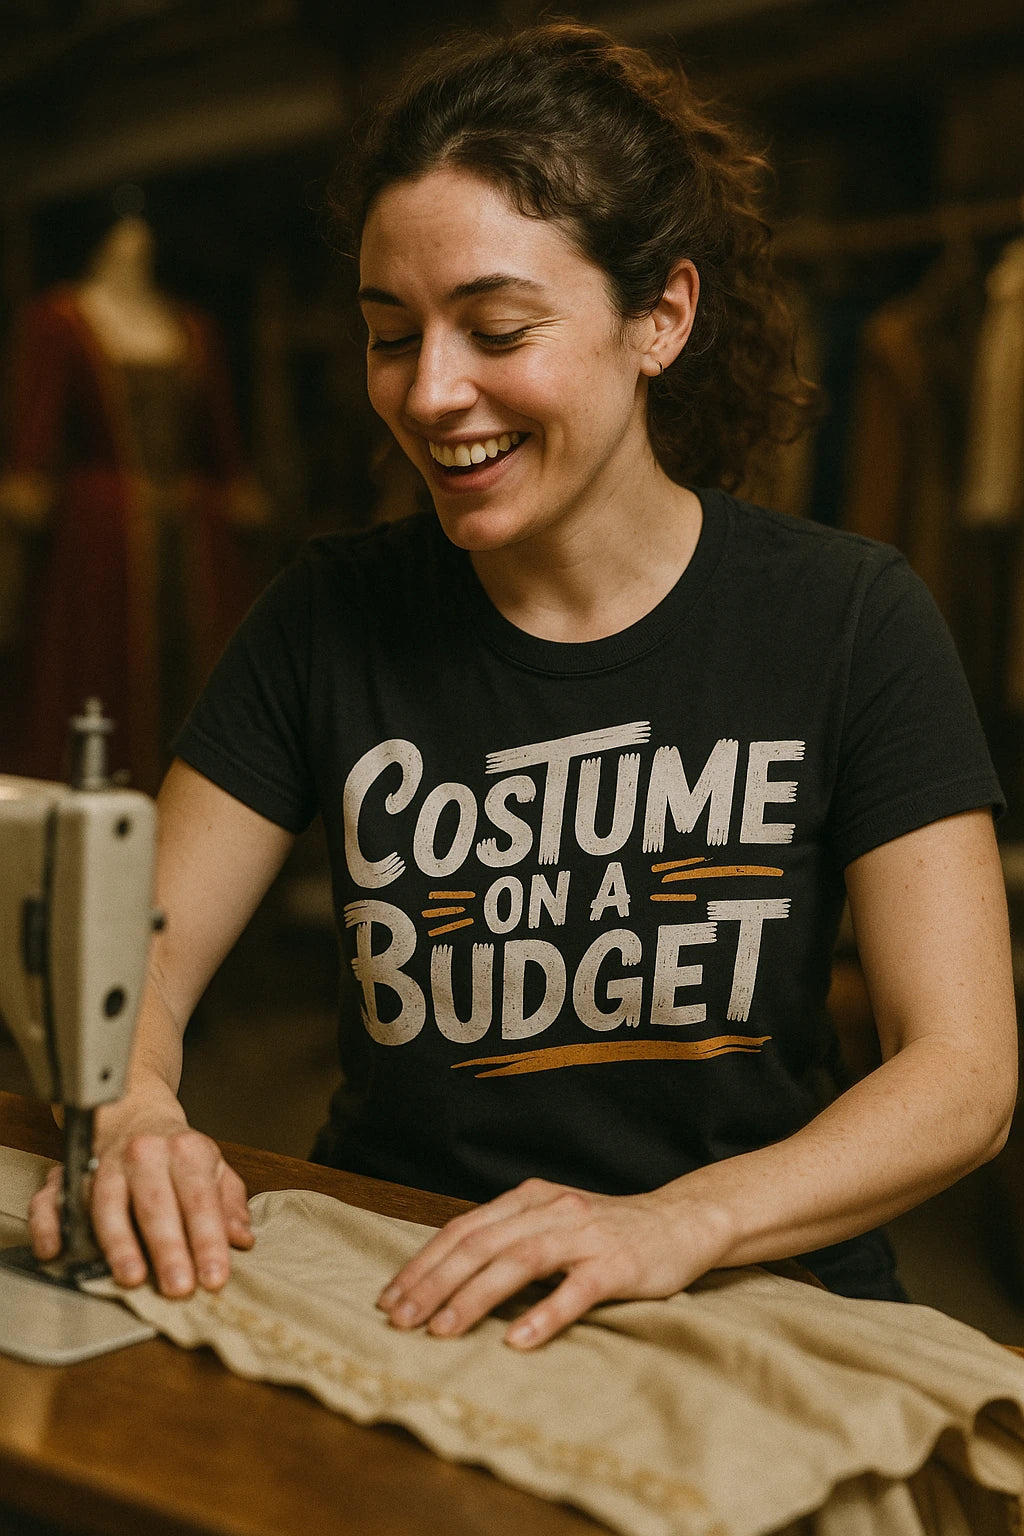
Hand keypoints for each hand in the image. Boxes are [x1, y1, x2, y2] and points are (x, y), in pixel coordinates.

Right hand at [28, 1097, 252, 1297]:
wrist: (135, 1112)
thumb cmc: (179, 1152)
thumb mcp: (214, 1168)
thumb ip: (228, 1204)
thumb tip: (241, 1239)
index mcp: (186, 1151)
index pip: (200, 1199)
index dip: (208, 1240)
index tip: (215, 1277)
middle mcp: (145, 1154)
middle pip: (155, 1203)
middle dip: (167, 1248)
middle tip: (178, 1287)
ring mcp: (105, 1163)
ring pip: (106, 1203)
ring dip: (118, 1243)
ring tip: (132, 1278)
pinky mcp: (70, 1173)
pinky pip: (52, 1198)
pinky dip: (49, 1224)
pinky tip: (56, 1252)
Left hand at [377, 1176, 726, 1349]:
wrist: (681, 1221)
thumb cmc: (606, 1232)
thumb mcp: (552, 1222)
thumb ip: (509, 1238)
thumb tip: (445, 1275)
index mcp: (529, 1198)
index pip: (464, 1228)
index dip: (423, 1262)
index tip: (389, 1298)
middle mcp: (551, 1210)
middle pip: (481, 1243)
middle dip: (433, 1282)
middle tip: (399, 1319)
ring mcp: (585, 1236)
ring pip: (518, 1262)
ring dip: (474, 1297)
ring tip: (440, 1330)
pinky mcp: (617, 1265)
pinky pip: (575, 1290)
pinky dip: (543, 1315)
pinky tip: (516, 1340)